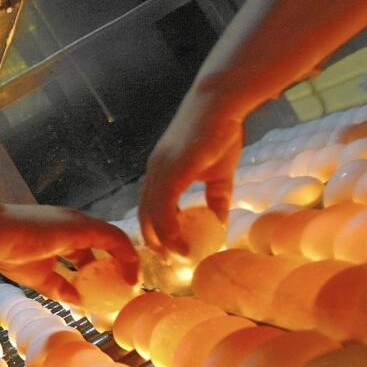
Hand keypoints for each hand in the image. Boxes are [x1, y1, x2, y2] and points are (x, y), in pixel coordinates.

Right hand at [0, 206, 138, 302]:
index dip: (100, 268)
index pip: (88, 250)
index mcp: (61, 235)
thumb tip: (77, 302)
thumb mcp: (40, 277)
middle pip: (104, 244)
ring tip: (132, 284)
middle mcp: (74, 226)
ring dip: (126, 262)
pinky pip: (115, 240)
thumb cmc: (9, 253)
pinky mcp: (84, 226)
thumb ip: (60, 288)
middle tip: (125, 288)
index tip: (109, 288)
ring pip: (114, 239)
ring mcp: (79, 224)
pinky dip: (126, 257)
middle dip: (117, 265)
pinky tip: (130, 277)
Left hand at [140, 95, 242, 256]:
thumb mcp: (219, 173)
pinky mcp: (171, 170)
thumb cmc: (220, 133)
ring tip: (177, 258)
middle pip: (144, 215)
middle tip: (167, 262)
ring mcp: (160, 170)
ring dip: (162, 240)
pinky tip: (181, 243)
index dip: (156, 230)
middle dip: (153, 241)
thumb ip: (217, 197)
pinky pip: (163, 207)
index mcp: (161, 172)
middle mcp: (155, 172)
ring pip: (151, 214)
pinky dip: (170, 229)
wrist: (222, 103)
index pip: (150, 207)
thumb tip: (220, 221)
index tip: (167, 250)